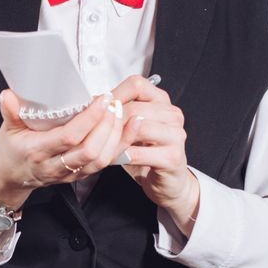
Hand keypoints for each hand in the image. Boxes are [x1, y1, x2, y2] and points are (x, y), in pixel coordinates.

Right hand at [0, 90, 129, 207]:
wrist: (9, 178)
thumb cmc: (11, 151)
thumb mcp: (7, 129)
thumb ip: (10, 111)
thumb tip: (7, 94)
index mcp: (37, 151)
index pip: (69, 136)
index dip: (90, 118)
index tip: (101, 99)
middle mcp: (55, 165)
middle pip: (90, 150)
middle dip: (107, 125)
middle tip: (114, 103)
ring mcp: (69, 174)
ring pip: (101, 160)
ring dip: (117, 136)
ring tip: (123, 113)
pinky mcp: (79, 176)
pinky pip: (104, 164)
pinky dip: (119, 146)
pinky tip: (129, 130)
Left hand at [109, 75, 199, 232]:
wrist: (167, 182)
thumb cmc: (145, 152)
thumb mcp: (130, 126)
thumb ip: (117, 111)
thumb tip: (91, 102)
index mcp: (161, 101)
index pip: (136, 85)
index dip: (113, 95)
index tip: (98, 108)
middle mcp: (172, 114)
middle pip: (133, 108)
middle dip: (110, 122)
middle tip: (94, 132)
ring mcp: (176, 135)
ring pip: (137, 128)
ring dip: (115, 140)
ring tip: (103, 147)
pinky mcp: (172, 157)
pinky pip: (137, 153)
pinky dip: (120, 156)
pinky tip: (113, 159)